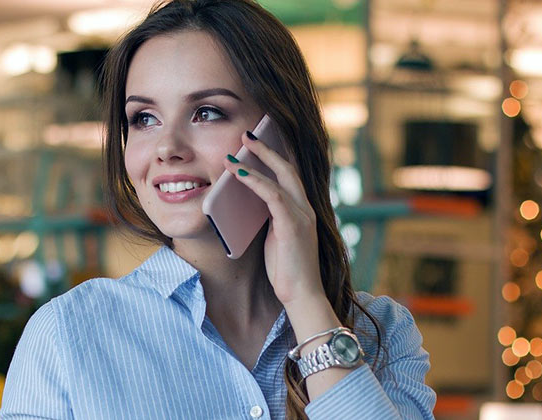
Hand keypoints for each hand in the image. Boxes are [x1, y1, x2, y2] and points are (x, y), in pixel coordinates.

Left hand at [223, 131, 324, 304]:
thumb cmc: (286, 270)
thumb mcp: (274, 237)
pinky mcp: (293, 225)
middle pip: (288, 168)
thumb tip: (247, 202)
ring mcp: (302, 215)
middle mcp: (305, 208)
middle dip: (267, 149)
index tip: (258, 142)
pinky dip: (255, 182)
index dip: (275, 156)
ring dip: (256, 161)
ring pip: (281, 177)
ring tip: (236, 150)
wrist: (302, 296)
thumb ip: (268, 218)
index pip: (290, 175)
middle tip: (247, 134)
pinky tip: (239, 173)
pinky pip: (273, 196)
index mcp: (301, 210)